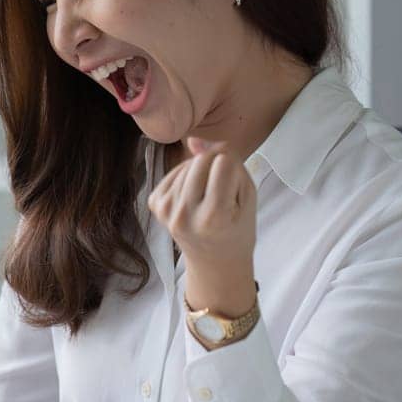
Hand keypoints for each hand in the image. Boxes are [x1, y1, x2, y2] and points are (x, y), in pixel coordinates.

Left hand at [149, 138, 256, 312]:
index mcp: (215, 216)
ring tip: (209, 196)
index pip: (223, 161)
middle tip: (222, 191)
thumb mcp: (246, 196)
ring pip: (186, 164)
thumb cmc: (237, 227)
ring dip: (200, 171)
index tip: (235, 186)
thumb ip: (228, 163)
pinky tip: (194, 196)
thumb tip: (193, 140)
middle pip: (201, 160)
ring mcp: (166, 211)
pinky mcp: (155, 205)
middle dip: (215, 164)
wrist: (214, 260)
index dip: (233, 166)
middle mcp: (185, 215)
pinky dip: (185, 177)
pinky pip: (172, 173)